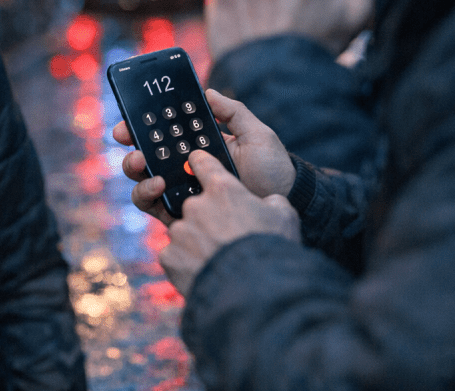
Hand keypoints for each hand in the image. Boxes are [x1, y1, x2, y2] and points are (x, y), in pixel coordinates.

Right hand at [114, 90, 295, 221]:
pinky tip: (159, 185)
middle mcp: (182, 168)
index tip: (131, 117)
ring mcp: (179, 190)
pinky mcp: (178, 213)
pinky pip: (152, 205)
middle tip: (128, 138)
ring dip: (135, 169)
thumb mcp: (255, 133)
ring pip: (142, 179)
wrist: (284, 202)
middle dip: (131, 145)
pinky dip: (147, 194)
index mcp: (196, 146)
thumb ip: (233, 111)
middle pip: (145, 155)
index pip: (162, 134)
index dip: (142, 124)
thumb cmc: (272, 167)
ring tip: (143, 162)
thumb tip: (208, 92)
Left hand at [159, 149, 299, 295]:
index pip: (202, 163)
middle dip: (206, 219)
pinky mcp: (169, 256)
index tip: (196, 163)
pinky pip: (175, 256)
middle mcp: (195, 206)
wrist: (255, 291)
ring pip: (185, 233)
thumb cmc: (272, 248)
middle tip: (225, 238)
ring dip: (197, 243)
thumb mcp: (285, 216)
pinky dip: (187, 263)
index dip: (200, 163)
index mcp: (222, 190)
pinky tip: (205, 273)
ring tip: (218, 260)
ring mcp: (180, 231)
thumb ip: (272, 201)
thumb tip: (269, 201)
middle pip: (194, 206)